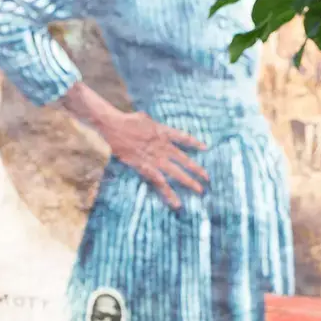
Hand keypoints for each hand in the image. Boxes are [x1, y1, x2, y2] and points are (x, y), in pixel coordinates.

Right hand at [62, 82, 207, 209]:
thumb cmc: (126, 121)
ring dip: (188, 181)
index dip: (194, 143)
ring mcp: (155, 158)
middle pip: (183, 159)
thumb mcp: (145, 118)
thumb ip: (153, 125)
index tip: (205, 148)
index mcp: (163, 132)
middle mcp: (162, 146)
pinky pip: (159, 182)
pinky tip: (176, 202)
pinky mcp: (145, 167)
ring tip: (199, 190)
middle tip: (207, 178)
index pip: (183, 138)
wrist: (113, 126)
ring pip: (175, 172)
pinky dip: (168, 192)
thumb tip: (152, 123)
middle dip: (196, 169)